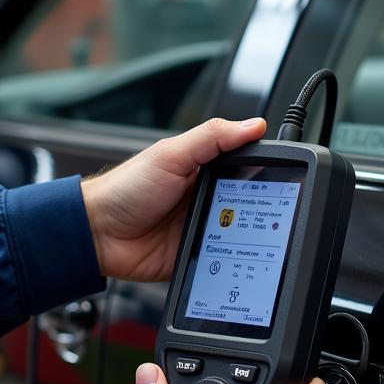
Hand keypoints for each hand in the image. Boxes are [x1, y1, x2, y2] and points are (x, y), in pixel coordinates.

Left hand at [81, 117, 265, 280]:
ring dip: (248, 235)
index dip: (266, 170)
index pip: (246, 165)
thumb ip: (212, 137)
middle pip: (249, 202)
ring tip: (261, 236)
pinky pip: (223, 257)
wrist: (97, 233)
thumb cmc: (125, 189)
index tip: (286, 175)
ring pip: (240, 232)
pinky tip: (240, 256)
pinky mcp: (196, 254)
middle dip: (263, 208)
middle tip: (276, 211)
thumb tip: (253, 125)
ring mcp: (202, 226)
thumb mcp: (171, 155)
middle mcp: (206, 197)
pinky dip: (232, 258)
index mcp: (204, 168)